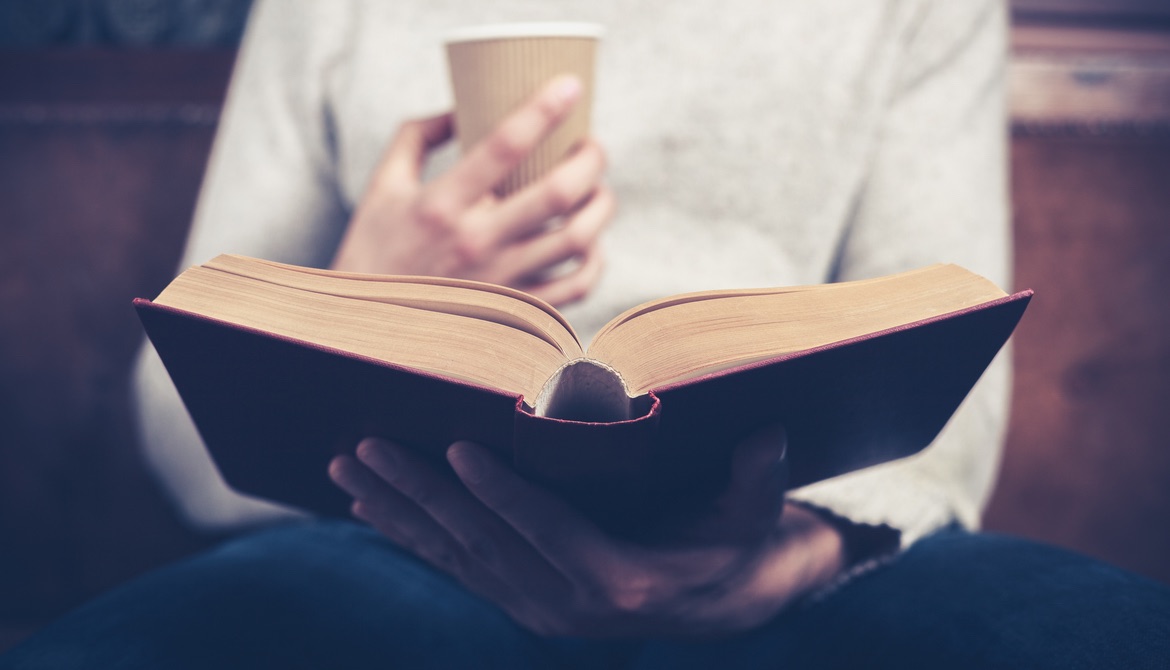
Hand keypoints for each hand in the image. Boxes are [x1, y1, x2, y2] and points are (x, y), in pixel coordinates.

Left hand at [329, 426, 846, 637]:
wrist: (719, 603)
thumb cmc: (731, 543)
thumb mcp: (751, 516)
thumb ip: (755, 479)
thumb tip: (770, 433)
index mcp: (620, 579)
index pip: (549, 529)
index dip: (503, 492)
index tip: (457, 448)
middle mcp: (566, 602)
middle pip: (483, 540)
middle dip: (421, 492)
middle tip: (367, 446)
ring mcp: (536, 607)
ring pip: (455, 555)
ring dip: (398, 510)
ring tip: (347, 468)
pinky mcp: (519, 601)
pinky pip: (455, 567)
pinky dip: (410, 535)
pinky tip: (369, 505)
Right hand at [331, 75, 613, 306]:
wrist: (369, 328)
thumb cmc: (376, 250)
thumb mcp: (382, 186)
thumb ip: (416, 136)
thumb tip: (461, 106)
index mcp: (441, 204)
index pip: (503, 145)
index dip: (543, 109)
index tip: (569, 86)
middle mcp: (476, 242)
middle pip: (557, 192)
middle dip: (590, 159)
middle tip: (592, 146)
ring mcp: (501, 280)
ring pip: (578, 239)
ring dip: (601, 206)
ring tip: (599, 190)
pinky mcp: (516, 310)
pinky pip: (576, 287)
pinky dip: (595, 261)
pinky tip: (590, 244)